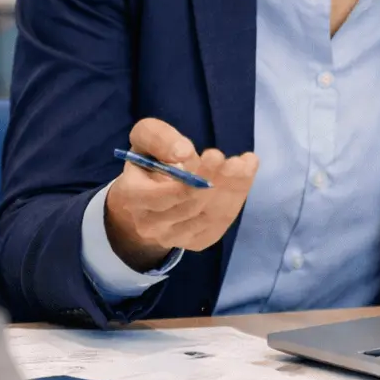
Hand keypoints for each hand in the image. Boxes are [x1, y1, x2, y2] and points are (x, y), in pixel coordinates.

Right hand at [105, 118, 257, 271]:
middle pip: (190, 207)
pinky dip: (237, 198)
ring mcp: (174, 238)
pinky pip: (220, 224)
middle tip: (236, 161)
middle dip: (217, 182)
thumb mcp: (144, 137)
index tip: (215, 154)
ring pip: (209, 217)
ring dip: (233, 190)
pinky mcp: (196, 242)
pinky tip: (246, 173)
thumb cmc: (148, 161)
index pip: (163, 196)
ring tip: (245, 163)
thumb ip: (158, 138)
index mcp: (133, 198)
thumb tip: (184, 153)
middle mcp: (151, 225)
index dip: (192, 179)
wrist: (147, 198)